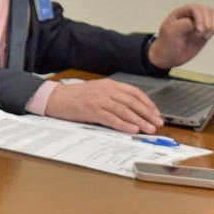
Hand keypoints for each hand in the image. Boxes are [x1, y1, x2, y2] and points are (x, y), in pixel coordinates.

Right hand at [45, 79, 161, 133]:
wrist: (56, 98)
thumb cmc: (76, 97)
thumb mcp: (97, 91)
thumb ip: (113, 97)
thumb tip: (132, 110)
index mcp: (109, 84)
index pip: (134, 92)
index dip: (147, 103)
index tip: (156, 113)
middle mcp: (106, 90)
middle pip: (132, 102)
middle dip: (147, 113)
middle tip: (158, 123)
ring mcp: (98, 100)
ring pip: (124, 111)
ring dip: (139, 121)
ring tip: (149, 129)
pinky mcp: (91, 110)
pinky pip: (111, 118)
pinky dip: (123, 124)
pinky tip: (132, 129)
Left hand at [147, 4, 213, 68]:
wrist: (167, 57)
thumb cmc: (165, 44)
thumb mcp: (170, 33)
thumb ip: (183, 24)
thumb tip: (196, 22)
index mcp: (180, 13)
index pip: (195, 8)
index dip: (200, 18)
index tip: (199, 30)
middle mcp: (190, 16)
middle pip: (207, 10)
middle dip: (208, 23)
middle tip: (201, 36)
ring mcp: (199, 23)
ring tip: (206, 37)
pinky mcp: (206, 31)